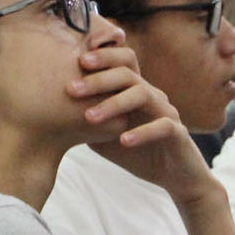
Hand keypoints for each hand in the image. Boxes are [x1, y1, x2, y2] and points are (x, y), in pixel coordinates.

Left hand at [76, 46, 214, 203]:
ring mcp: (166, 112)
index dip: (101, 58)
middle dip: (98, 79)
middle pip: (127, 74)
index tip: (74, 63)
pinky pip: (162, 126)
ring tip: (90, 118)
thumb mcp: (106, 138)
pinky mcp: (178, 133)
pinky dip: (142, 132)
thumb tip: (56, 113)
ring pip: (142, 95)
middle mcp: (152, 96)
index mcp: (135, 92)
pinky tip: (124, 140)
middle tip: (71, 89)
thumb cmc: (139, 153)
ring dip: (114, 104)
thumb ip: (87, 123)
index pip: (120, 64)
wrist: (176, 176)